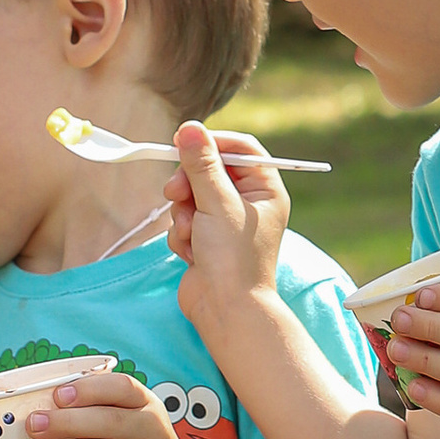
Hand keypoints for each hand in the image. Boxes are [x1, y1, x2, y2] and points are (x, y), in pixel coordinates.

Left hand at [26, 371, 202, 438]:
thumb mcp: (129, 426)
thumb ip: (95, 416)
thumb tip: (40, 413)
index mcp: (147, 405)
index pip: (122, 388)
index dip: (89, 389)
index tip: (58, 395)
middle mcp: (154, 431)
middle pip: (109, 421)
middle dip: (66, 422)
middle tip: (32, 425)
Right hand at [167, 122, 290, 334]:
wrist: (225, 311)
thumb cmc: (233, 259)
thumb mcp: (217, 204)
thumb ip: (201, 165)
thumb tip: (190, 127)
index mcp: (265, 190)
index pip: (240, 149)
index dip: (212, 143)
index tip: (184, 142)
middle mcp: (248, 203)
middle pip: (209, 170)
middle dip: (188, 183)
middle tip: (174, 193)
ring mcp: (226, 223)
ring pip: (191, 196)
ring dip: (183, 214)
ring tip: (191, 235)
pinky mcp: (206, 240)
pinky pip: (184, 220)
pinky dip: (181, 234)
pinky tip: (191, 253)